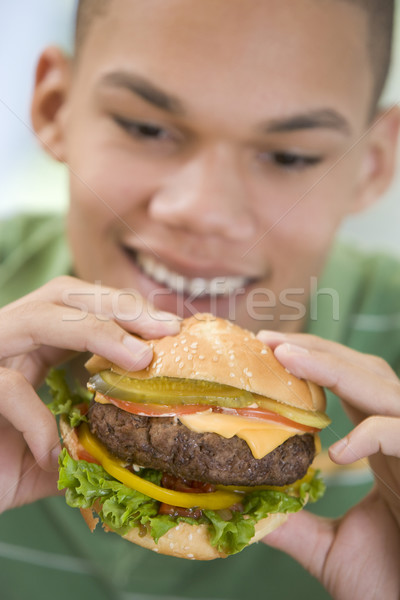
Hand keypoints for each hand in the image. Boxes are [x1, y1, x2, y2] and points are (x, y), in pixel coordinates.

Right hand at [0, 276, 179, 512]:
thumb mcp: (53, 454)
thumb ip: (88, 443)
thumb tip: (141, 447)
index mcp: (30, 344)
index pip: (81, 305)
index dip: (126, 310)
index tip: (170, 330)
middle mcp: (6, 337)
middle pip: (64, 295)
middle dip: (120, 307)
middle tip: (167, 330)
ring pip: (38, 318)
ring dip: (95, 332)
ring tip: (138, 360)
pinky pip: (6, 387)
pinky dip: (37, 418)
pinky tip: (52, 450)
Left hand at [257, 331, 399, 599]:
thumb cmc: (390, 586)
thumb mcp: (329, 550)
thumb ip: (294, 524)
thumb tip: (243, 508)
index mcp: (383, 449)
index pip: (350, 386)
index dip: (314, 363)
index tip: (269, 351)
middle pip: (366, 373)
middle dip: (319, 351)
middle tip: (269, 340)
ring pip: (385, 391)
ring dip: (335, 369)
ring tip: (286, 356)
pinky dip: (373, 436)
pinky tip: (338, 451)